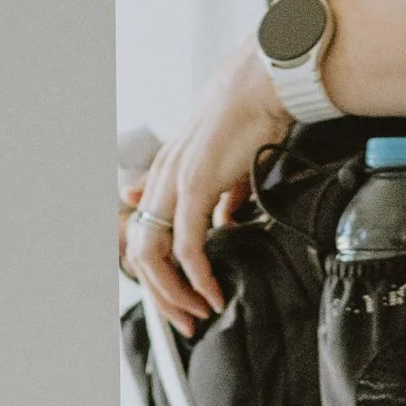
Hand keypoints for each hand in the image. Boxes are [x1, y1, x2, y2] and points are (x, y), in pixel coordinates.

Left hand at [124, 38, 290, 336]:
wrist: (265, 82)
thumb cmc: (251, 117)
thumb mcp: (225, 164)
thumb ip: (216, 196)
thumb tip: (222, 221)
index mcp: (164, 175)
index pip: (145, 236)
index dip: (158, 277)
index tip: (181, 301)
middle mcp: (161, 179)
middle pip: (141, 255)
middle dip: (162, 298)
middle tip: (186, 322)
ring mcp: (174, 181)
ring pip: (154, 256)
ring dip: (175, 295)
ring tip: (199, 312)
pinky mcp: (194, 185)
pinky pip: (186, 248)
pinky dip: (197, 279)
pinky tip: (211, 294)